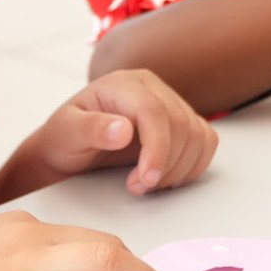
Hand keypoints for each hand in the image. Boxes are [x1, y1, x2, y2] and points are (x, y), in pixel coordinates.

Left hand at [12, 70, 217, 194]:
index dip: (157, 148)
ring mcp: (170, 103)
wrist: (70, 147)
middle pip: (181, 124)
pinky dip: (193, 164)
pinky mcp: (182, 121)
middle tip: (137, 187)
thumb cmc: (65, 138)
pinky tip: (167, 176)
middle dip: (165, 165)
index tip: (146, 179)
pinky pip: (205, 141)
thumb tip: (124, 130)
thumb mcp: (66, 133)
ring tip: (147, 183)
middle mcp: (153, 88)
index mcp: (124, 84)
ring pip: (197, 135)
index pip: (154, 111)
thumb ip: (91, 128)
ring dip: (179, 168)